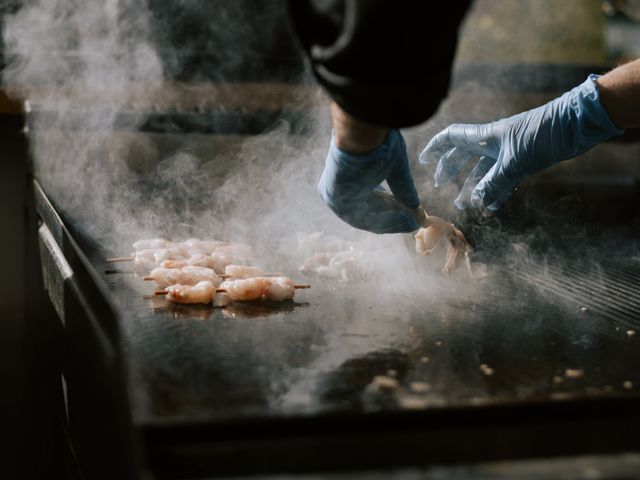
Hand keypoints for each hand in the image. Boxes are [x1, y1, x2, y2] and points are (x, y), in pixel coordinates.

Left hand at [318, 129, 422, 232]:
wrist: (362, 130)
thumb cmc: (376, 141)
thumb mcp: (393, 167)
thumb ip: (401, 187)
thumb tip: (415, 205)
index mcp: (344, 180)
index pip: (366, 203)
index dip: (388, 212)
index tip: (407, 215)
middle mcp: (335, 191)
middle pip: (366, 213)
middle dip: (391, 219)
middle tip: (412, 222)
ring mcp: (333, 196)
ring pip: (365, 218)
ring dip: (390, 221)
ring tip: (411, 221)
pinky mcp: (336, 200)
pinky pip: (362, 218)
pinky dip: (384, 220)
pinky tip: (404, 218)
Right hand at [419, 75, 623, 211]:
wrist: (575, 126)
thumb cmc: (543, 135)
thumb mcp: (515, 161)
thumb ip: (494, 183)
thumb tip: (478, 201)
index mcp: (485, 136)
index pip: (452, 138)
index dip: (435, 148)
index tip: (422, 159)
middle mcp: (493, 143)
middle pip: (463, 156)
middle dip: (450, 171)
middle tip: (439, 186)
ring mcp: (507, 152)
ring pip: (482, 171)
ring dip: (473, 187)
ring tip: (465, 205)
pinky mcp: (523, 161)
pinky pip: (502, 179)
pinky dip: (496, 192)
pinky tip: (492, 206)